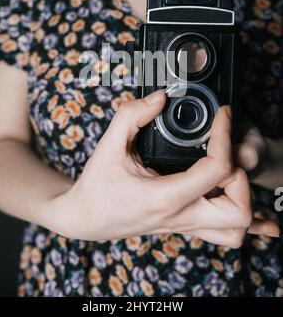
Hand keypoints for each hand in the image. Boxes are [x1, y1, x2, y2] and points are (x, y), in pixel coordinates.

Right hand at [48, 91, 279, 246]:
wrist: (84, 219)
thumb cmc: (96, 185)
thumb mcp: (108, 145)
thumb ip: (132, 115)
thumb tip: (160, 97)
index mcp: (164, 196)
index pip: (216, 170)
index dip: (225, 135)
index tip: (221, 115)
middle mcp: (179, 216)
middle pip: (239, 211)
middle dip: (241, 176)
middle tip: (224, 153)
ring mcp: (184, 226)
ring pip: (235, 230)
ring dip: (242, 199)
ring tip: (227, 174)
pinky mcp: (183, 226)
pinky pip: (224, 233)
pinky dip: (242, 219)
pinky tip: (245, 206)